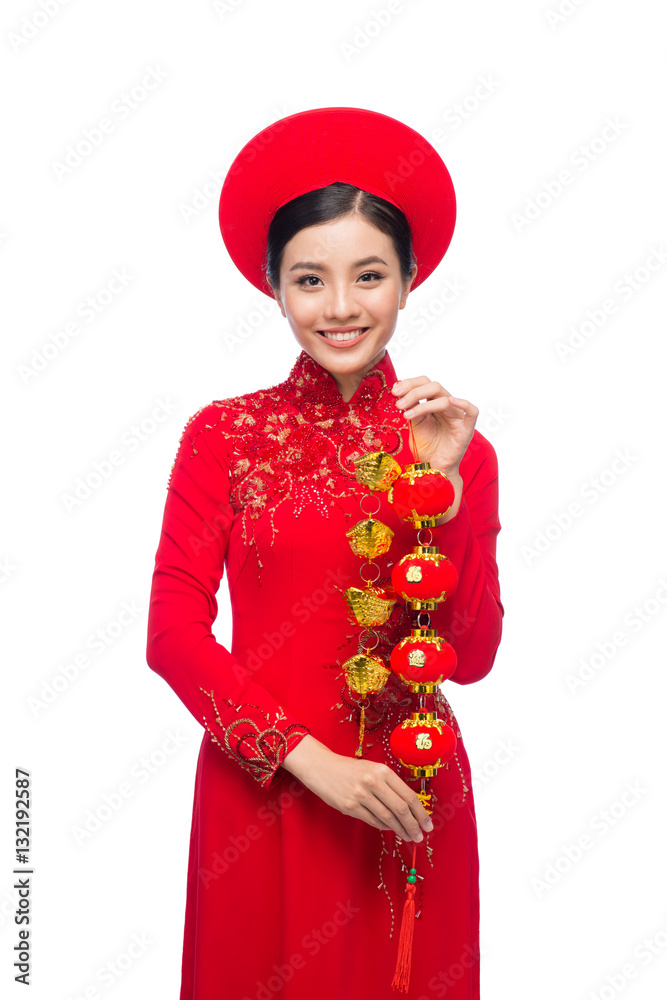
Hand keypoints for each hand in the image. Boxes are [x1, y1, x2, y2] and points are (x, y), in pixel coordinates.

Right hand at [281, 735, 432, 841]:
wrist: (322, 767)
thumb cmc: (350, 770)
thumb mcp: (372, 770)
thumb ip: (390, 786)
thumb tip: (410, 808)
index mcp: (383, 770)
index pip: (408, 796)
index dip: (421, 813)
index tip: (427, 825)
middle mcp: (373, 781)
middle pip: (401, 809)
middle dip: (413, 825)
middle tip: (420, 836)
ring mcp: (361, 794)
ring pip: (388, 818)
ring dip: (400, 830)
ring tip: (408, 836)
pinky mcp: (350, 806)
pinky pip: (373, 821)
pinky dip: (384, 826)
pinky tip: (390, 829)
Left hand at [392, 376, 477, 473]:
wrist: (434, 467)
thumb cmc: (426, 446)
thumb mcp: (414, 425)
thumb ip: (411, 408)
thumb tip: (399, 390)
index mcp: (434, 402)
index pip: (425, 383)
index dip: (410, 383)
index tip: (394, 391)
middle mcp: (447, 406)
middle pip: (434, 386)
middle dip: (413, 392)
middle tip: (398, 404)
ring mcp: (457, 416)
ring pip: (444, 399)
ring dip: (422, 404)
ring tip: (406, 415)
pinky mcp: (466, 429)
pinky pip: (472, 412)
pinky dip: (464, 403)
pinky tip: (450, 401)